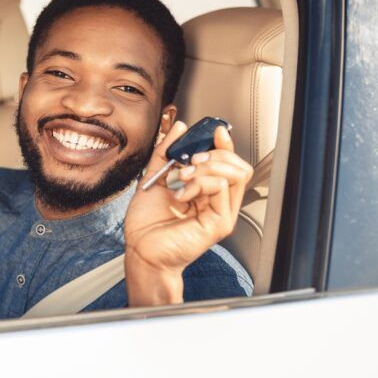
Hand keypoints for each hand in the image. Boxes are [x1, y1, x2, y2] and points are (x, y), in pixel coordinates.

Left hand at [123, 121, 252, 306]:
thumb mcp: (154, 177)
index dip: (224, 144)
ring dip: (207, 167)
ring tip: (184, 176)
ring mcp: (221, 213)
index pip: (228, 163)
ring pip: (234, 174)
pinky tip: (182, 194)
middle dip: (214, 154)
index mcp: (206, 192)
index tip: (214, 131)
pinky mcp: (220, 223)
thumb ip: (165, 152)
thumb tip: (179, 128)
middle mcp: (217, 202)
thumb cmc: (146, 224)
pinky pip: (222, 188)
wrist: (140, 250)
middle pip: (237, 166)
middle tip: (191, 160)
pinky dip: (200, 183)